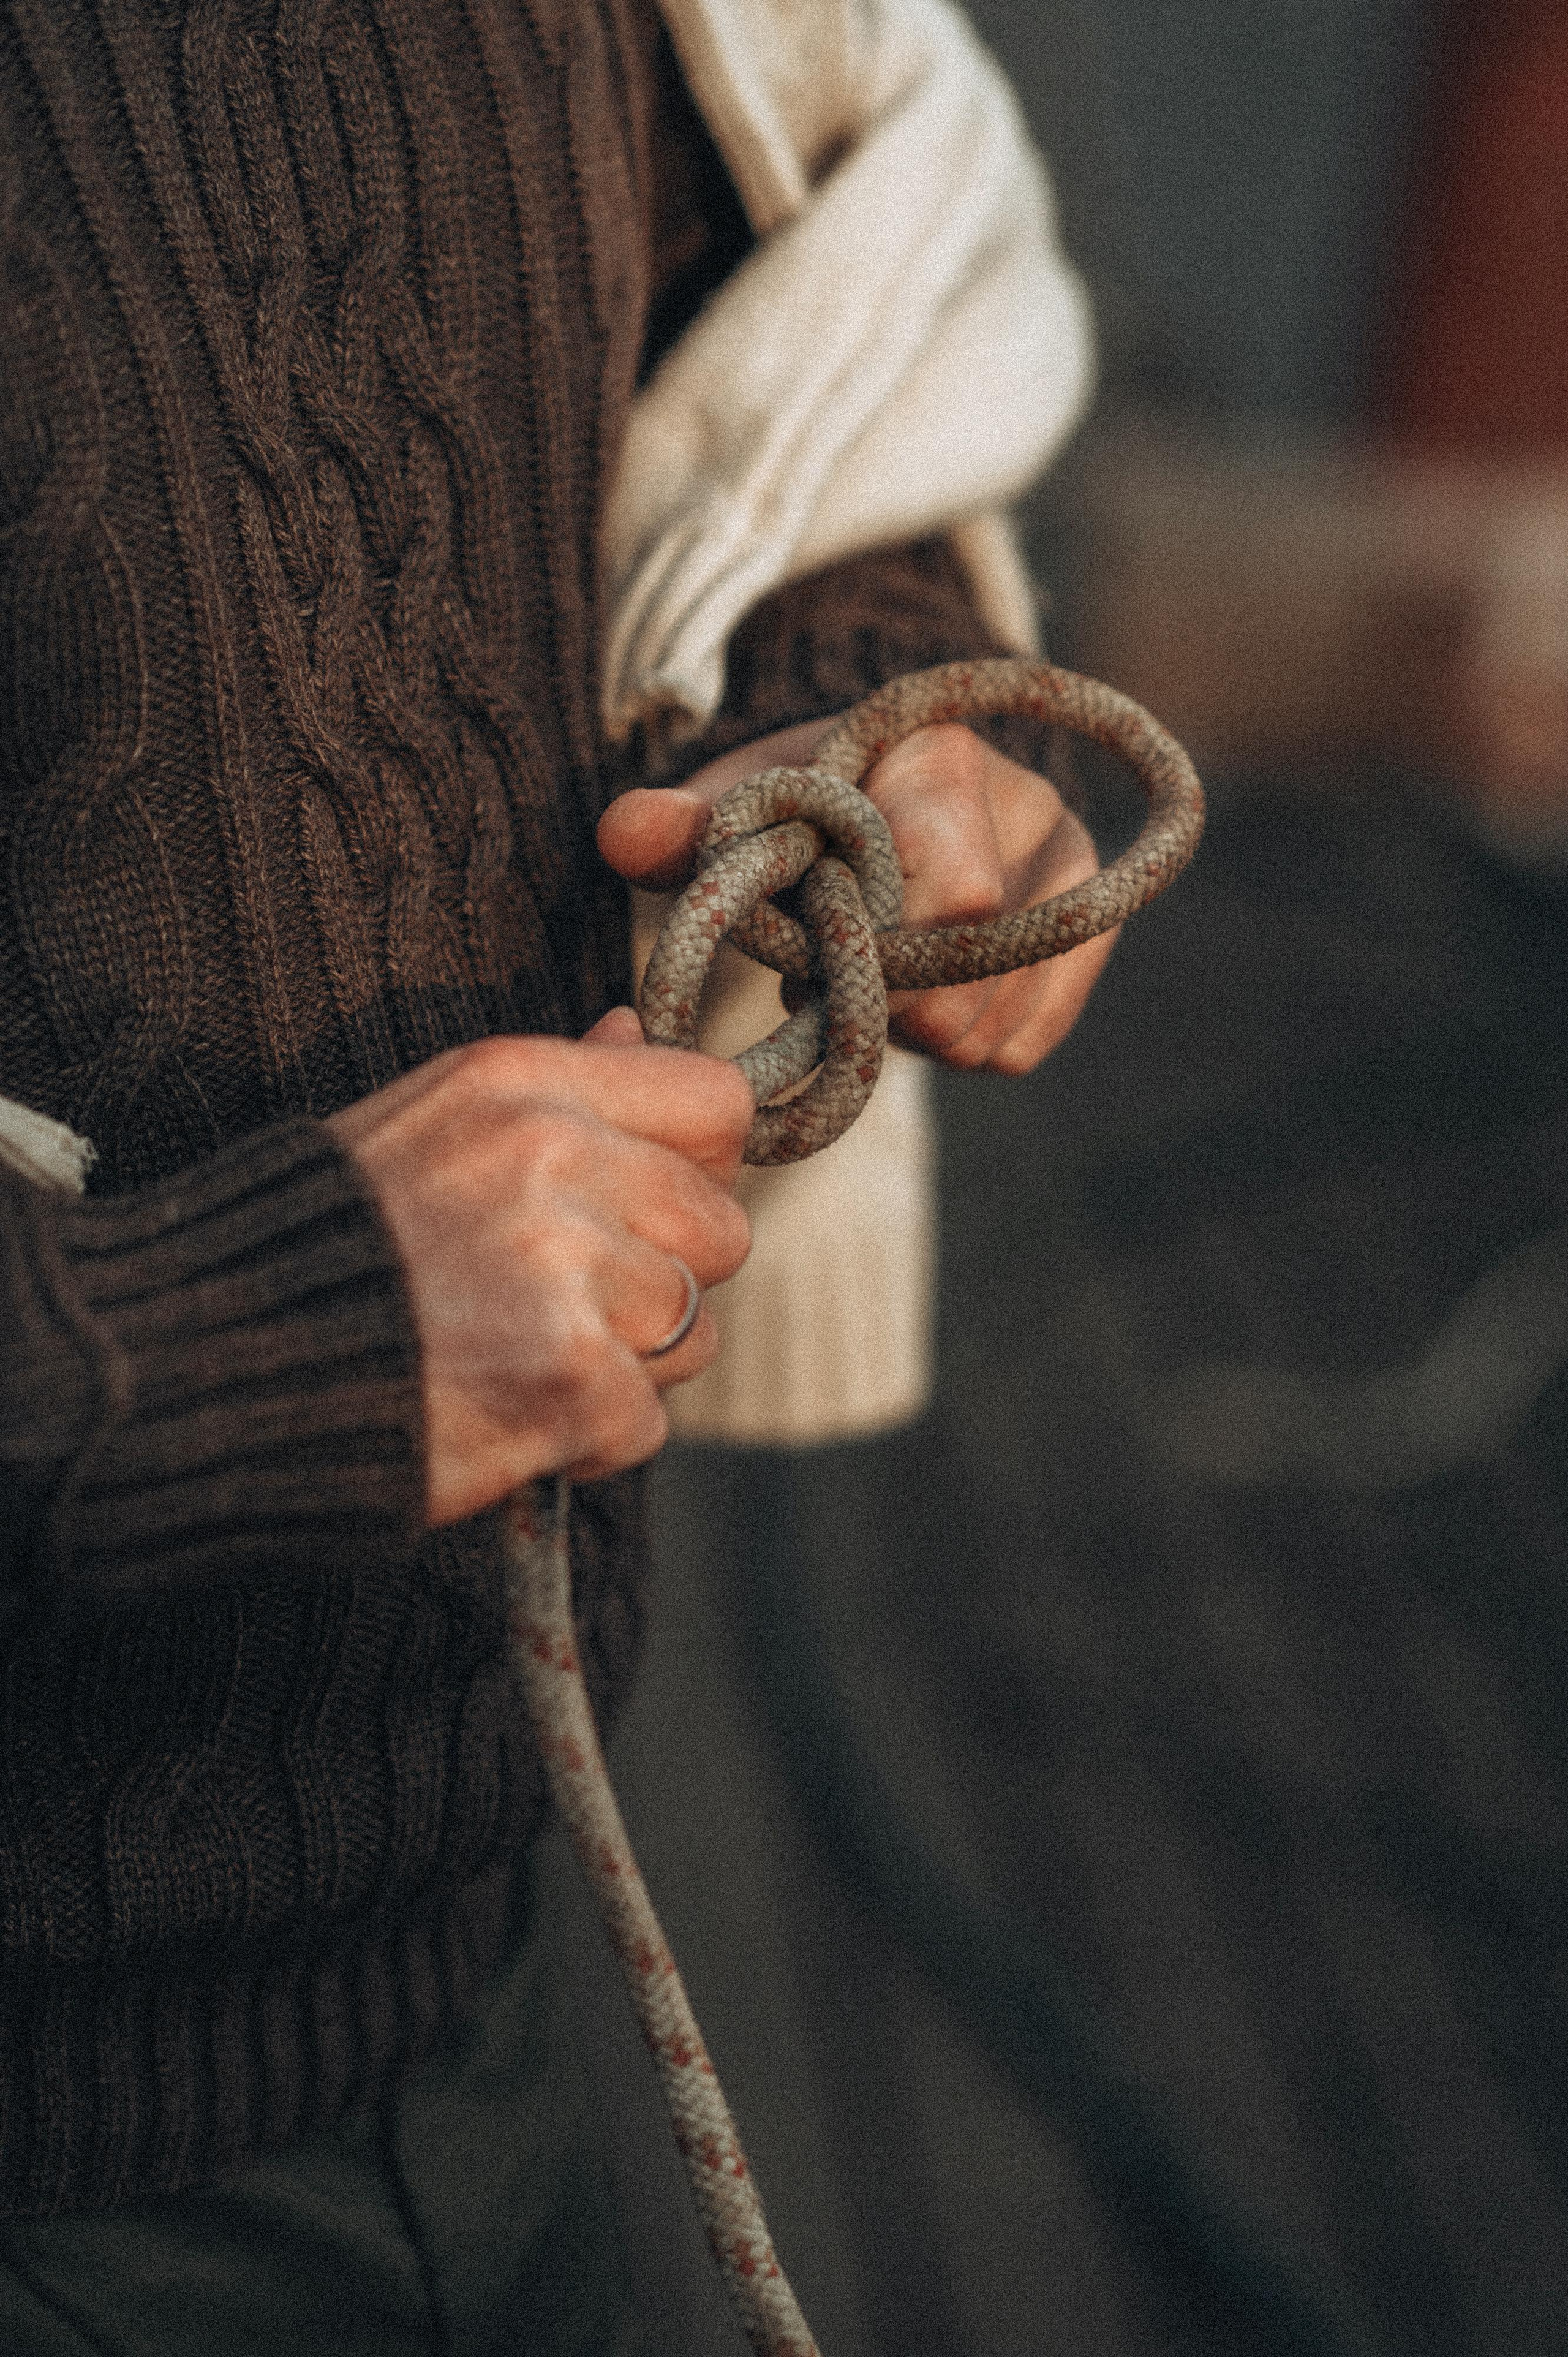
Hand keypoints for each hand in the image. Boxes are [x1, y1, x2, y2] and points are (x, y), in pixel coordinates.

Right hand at [327, 1012, 752, 1524]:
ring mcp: (563, 1271)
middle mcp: (552, 1159)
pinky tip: (506, 1416)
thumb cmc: (324, 1246)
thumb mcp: (428, 1124)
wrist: (212, 1365)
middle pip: (722, 1228)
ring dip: (625, 1368)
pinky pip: (644, 1424)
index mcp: (521, 1083)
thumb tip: (638, 1031)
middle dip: (662, 1281)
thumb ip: (554, 1088)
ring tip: (520, 1357)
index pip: (717, 1100)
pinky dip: (585, 1443)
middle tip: (564, 1305)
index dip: (699, 1166)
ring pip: (692, 1332)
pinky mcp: (567, 1380)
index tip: (643, 1208)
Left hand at [598, 716, 1113, 1073]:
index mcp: (949, 763)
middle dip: (874, 1001)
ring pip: (983, 1032)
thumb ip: (686, 824)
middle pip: (958, 989)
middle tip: (823, 965)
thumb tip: (620, 834)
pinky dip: (949, 1047)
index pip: (955, 896)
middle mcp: (1037, 818)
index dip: (874, 949)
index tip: (813, 935)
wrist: (884, 796)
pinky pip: (1011, 1051)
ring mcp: (1076, 892)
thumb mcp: (741, 804)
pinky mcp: (1086, 958)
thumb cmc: (804, 803)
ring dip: (903, 1029)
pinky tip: (912, 995)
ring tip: (866, 970)